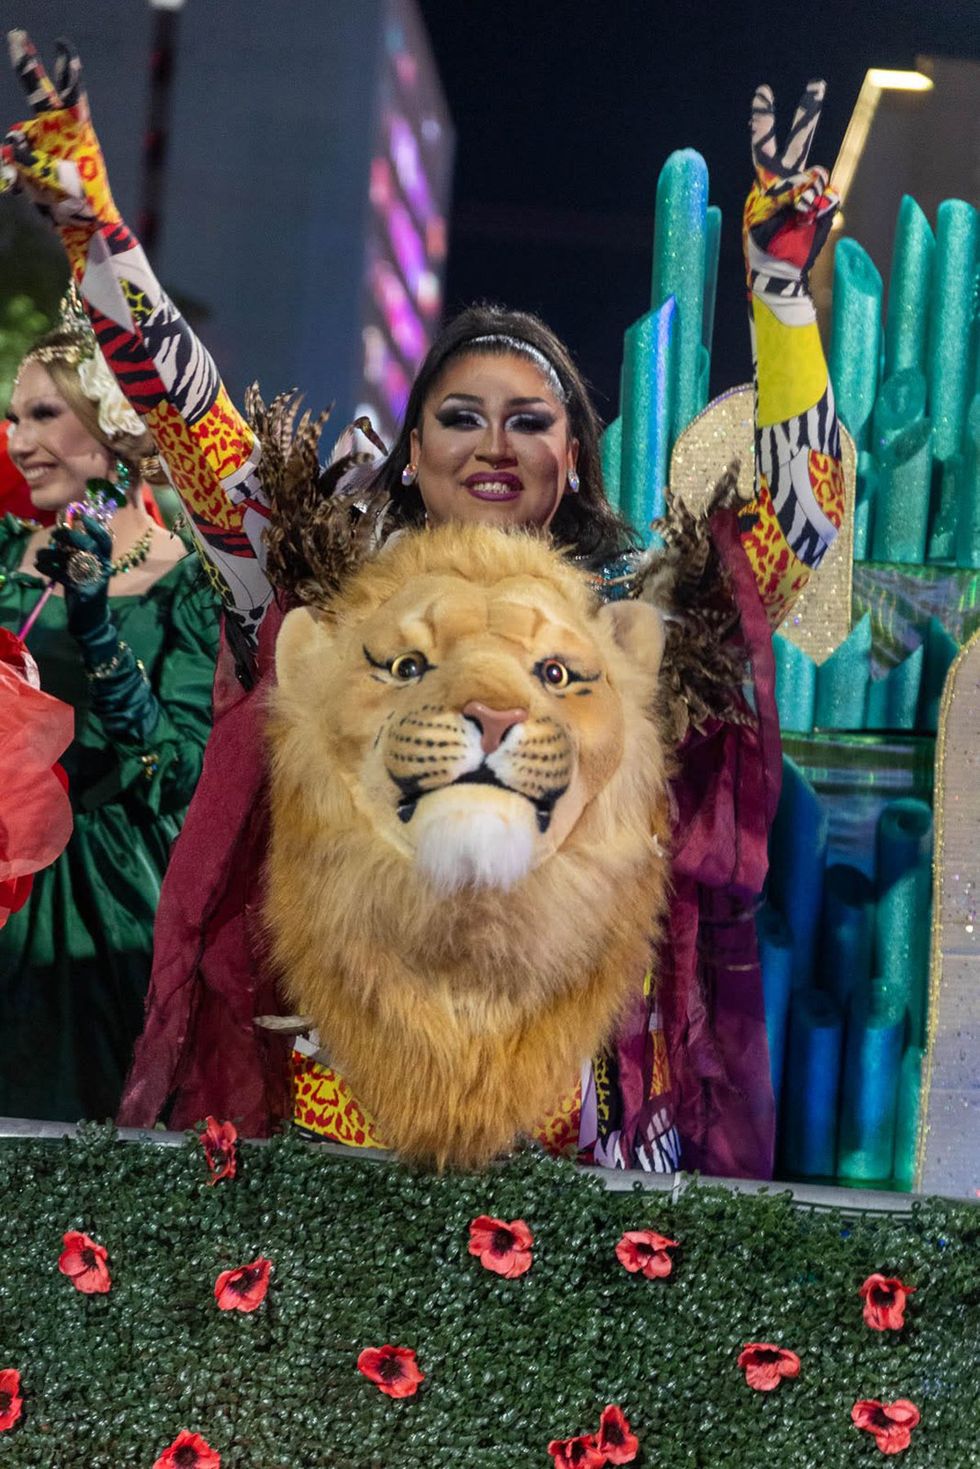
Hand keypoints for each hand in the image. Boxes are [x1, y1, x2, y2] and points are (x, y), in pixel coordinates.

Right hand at [0, 30, 118, 231]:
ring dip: (30, 168)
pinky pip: (15, 166)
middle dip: (27, 66)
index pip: (71, 94)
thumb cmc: (87, 202)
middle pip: (38, 95)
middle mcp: (57, 131)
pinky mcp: (31, 165)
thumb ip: (38, 160)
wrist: (87, 228)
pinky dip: (16, 180)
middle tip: (17, 36)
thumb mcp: (67, 181)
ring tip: (50, 192)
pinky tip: (16, 189)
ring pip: (21, 144)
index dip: (66, 73)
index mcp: (77, 129)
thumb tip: (13, 149)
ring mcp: (42, 146)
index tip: (63, 49)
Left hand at [35, 512, 112, 638]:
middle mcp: (102, 569)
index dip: (96, 527)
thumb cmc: (87, 590)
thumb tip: (64, 533)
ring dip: (53, 553)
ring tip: (41, 553)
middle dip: (71, 536)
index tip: (83, 516)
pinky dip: (48, 568)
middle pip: (89, 545)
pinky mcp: (81, 591)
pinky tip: (39, 565)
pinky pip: (61, 574)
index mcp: (106, 562)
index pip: (106, 541)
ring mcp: (93, 581)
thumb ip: (80, 554)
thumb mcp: (87, 570)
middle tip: (56, 533)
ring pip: (72, 559)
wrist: (91, 619)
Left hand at [743, 81, 838, 279]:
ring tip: (797, 220)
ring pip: (817, 176)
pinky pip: (829, 197)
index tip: (763, 91)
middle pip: (798, 142)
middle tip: (817, 82)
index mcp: (766, 183)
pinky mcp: (825, 207)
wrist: (781, 274)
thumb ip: (783, 192)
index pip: (764, 146)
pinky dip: (818, 210)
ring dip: (807, 197)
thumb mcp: (763, 217)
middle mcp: (789, 183)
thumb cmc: (764, 248)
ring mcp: (810, 194)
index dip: (764, 120)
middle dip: (808, 112)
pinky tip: (807, 224)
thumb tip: (809, 183)